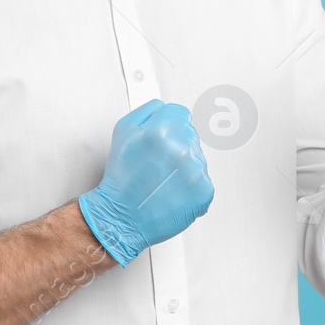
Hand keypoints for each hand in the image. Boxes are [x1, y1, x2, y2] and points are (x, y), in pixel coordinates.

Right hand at [78, 100, 214, 266]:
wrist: (121, 218)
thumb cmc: (121, 180)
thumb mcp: (123, 131)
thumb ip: (148, 111)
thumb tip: (165, 106)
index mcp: (161, 131)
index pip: (180, 113)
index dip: (169, 126)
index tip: (163, 139)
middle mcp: (181, 150)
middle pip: (190, 134)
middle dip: (176, 145)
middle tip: (157, 163)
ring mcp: (195, 171)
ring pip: (197, 157)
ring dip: (184, 166)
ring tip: (163, 179)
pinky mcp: (204, 191)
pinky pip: (203, 179)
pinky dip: (191, 186)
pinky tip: (173, 191)